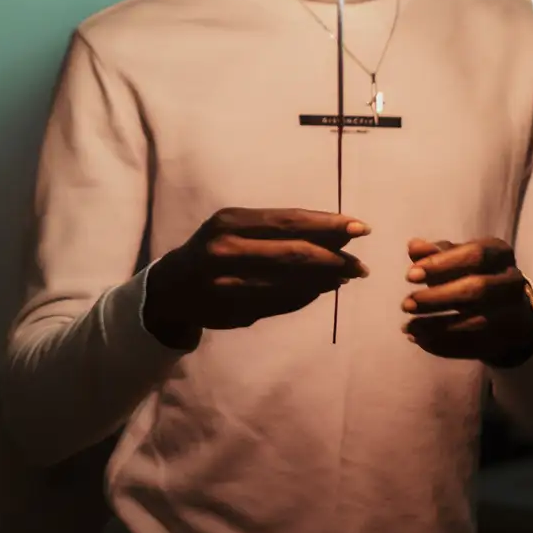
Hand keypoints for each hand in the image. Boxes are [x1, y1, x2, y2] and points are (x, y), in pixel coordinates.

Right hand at [143, 208, 369, 346]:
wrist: (171, 287)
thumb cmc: (214, 247)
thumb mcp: (236, 227)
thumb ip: (279, 229)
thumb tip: (338, 232)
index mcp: (229, 221)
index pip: (289, 220)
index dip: (328, 225)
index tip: (361, 227)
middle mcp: (226, 249)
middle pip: (294, 253)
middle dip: (335, 257)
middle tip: (359, 263)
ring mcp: (229, 284)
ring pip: (291, 282)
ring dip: (326, 279)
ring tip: (347, 275)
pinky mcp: (234, 311)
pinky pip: (282, 303)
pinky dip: (308, 295)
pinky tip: (323, 288)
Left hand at [401, 237, 532, 365]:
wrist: (508, 308)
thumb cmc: (474, 273)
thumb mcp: (457, 257)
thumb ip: (436, 252)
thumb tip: (414, 246)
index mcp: (499, 253)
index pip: (474, 254)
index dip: (441, 264)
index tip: (410, 275)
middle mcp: (512, 282)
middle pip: (476, 289)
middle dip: (437, 298)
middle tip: (406, 305)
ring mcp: (512, 313)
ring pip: (475, 321)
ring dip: (436, 326)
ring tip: (409, 327)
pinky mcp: (506, 340)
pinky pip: (474, 345)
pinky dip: (443, 344)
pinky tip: (420, 339)